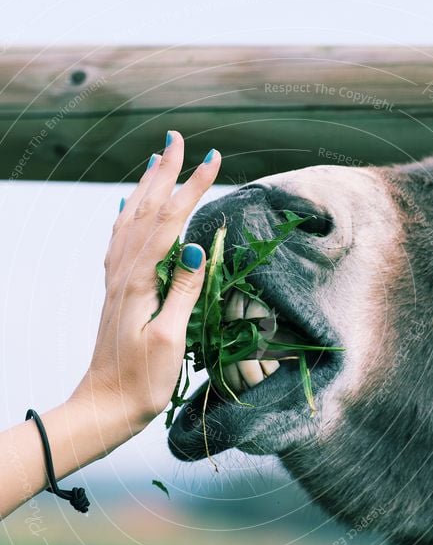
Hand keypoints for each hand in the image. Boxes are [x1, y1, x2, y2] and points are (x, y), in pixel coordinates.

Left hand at [72, 132, 220, 434]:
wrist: (105, 406)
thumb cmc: (143, 381)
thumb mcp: (171, 339)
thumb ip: (183, 291)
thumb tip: (197, 246)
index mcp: (139, 281)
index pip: (171, 222)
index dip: (193, 188)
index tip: (215, 158)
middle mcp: (123, 273)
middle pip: (146, 210)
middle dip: (165, 172)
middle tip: (178, 138)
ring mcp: (117, 281)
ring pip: (131, 220)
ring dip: (145, 186)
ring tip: (157, 159)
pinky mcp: (116, 293)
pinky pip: (119, 242)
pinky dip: (127, 217)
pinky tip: (128, 208)